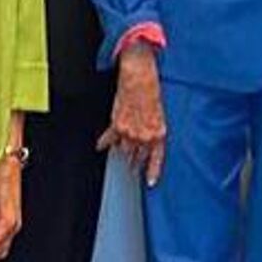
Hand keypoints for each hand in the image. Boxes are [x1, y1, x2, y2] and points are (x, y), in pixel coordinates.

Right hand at [98, 41, 166, 185]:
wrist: (139, 78)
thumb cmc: (152, 91)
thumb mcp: (160, 114)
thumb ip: (154, 129)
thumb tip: (147, 140)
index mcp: (159, 133)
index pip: (156, 159)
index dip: (152, 172)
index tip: (150, 183)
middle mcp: (144, 136)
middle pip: (137, 157)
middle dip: (135, 163)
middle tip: (132, 169)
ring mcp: (129, 133)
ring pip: (124, 150)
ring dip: (123, 152)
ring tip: (122, 154)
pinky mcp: (116, 126)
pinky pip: (108, 140)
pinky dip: (105, 143)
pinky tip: (101, 146)